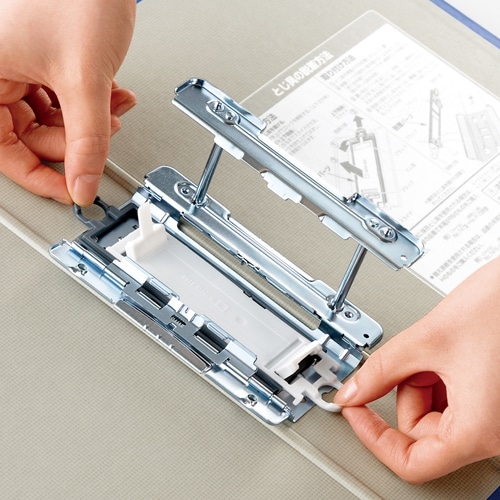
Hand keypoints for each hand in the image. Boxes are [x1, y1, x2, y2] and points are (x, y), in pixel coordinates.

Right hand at [0, 0, 136, 204]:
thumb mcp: (84, 79)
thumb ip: (86, 140)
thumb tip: (83, 185)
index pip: (3, 149)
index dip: (40, 176)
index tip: (73, 191)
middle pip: (30, 137)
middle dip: (74, 141)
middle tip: (103, 136)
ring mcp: (19, 67)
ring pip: (50, 121)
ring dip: (88, 123)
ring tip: (115, 110)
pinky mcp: (42, 62)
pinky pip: (61, 100)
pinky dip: (90, 105)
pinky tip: (114, 97)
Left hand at [334, 256, 499, 482]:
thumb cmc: (499, 308)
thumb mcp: (427, 340)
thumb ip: (381, 370)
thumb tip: (352, 391)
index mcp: (480, 430)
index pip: (412, 463)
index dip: (374, 436)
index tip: (355, 412)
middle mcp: (494, 433)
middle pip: (422, 433)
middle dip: (405, 393)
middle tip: (407, 359)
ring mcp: (495, 418)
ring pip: (436, 416)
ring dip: (422, 382)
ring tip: (435, 349)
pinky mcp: (493, 401)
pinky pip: (454, 402)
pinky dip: (438, 378)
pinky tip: (445, 352)